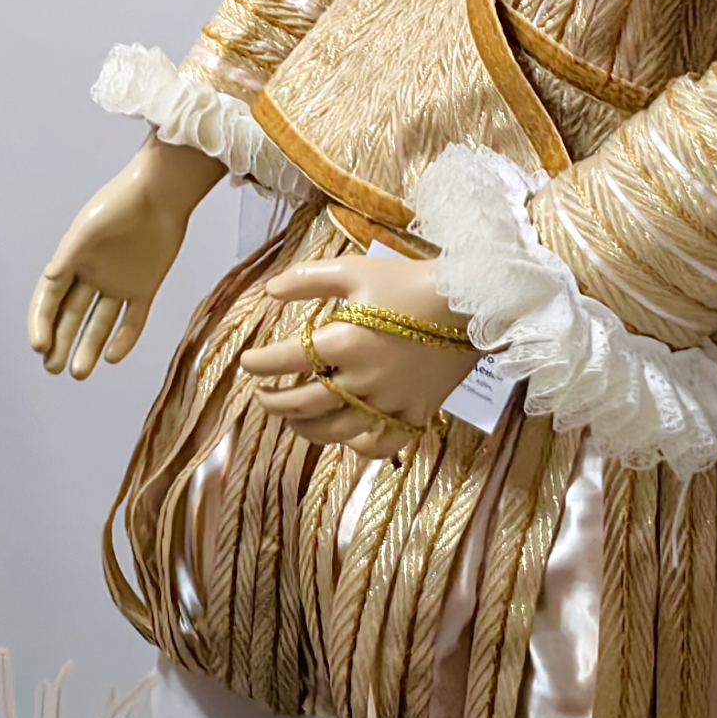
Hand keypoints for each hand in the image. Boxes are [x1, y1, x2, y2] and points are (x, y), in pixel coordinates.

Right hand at [31, 140, 223, 378]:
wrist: (161, 193)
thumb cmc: (118, 205)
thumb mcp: (86, 231)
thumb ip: (68, 257)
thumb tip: (48, 279)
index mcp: (72, 260)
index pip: (49, 298)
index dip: (41, 322)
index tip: (39, 346)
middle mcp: (92, 275)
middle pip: (71, 316)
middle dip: (60, 343)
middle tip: (52, 369)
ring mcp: (119, 283)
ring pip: (99, 323)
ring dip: (87, 348)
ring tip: (78, 373)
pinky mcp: (145, 288)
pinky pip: (133, 320)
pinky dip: (123, 339)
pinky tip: (111, 357)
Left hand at [241, 248, 476, 456]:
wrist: (469, 304)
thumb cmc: (407, 283)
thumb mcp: (353, 270)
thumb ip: (308, 279)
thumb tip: (269, 291)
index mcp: (345, 341)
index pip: (287, 359)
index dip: (260, 363)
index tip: (247, 363)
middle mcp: (365, 378)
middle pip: (306, 403)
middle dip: (275, 402)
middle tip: (260, 395)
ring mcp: (391, 401)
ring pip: (337, 430)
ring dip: (305, 428)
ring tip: (291, 419)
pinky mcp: (416, 414)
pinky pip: (382, 445)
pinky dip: (358, 447)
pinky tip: (343, 437)